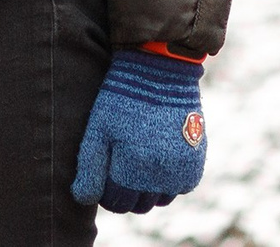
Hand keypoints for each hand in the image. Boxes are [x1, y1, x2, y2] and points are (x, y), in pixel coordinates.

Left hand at [73, 48, 207, 213]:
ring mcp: (182, 170)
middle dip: (126, 193)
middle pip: (139, 205)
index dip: (105, 193)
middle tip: (118, 169)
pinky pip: (181, 187)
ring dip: (148, 189)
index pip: (116, 203)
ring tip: (137, 163)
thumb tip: (82, 198)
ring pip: (161, 199)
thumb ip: (90, 168)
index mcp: (133, 168)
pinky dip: (169, 181)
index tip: (101, 178)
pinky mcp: (196, 162)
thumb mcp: (98, 129)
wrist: (159, 73)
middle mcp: (161, 175)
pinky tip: (157, 160)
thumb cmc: (121, 100)